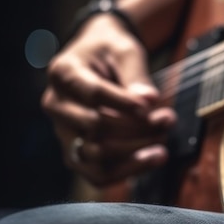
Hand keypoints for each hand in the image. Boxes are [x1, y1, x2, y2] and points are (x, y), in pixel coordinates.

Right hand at [41, 13, 175, 186]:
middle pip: (94, 127)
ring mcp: (63, 131)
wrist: (96, 56)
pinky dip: (127, 170)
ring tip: (164, 142)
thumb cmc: (111, 50)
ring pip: (94, 156)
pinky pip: (97, 173)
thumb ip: (136, 74)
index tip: (153, 105)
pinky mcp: (75, 150)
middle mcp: (56, 104)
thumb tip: (149, 100)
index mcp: (63, 72)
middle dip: (137, 128)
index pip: (93, 94)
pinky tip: (153, 158)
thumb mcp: (125, 50)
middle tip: (168, 120)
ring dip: (134, 153)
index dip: (124, 103)